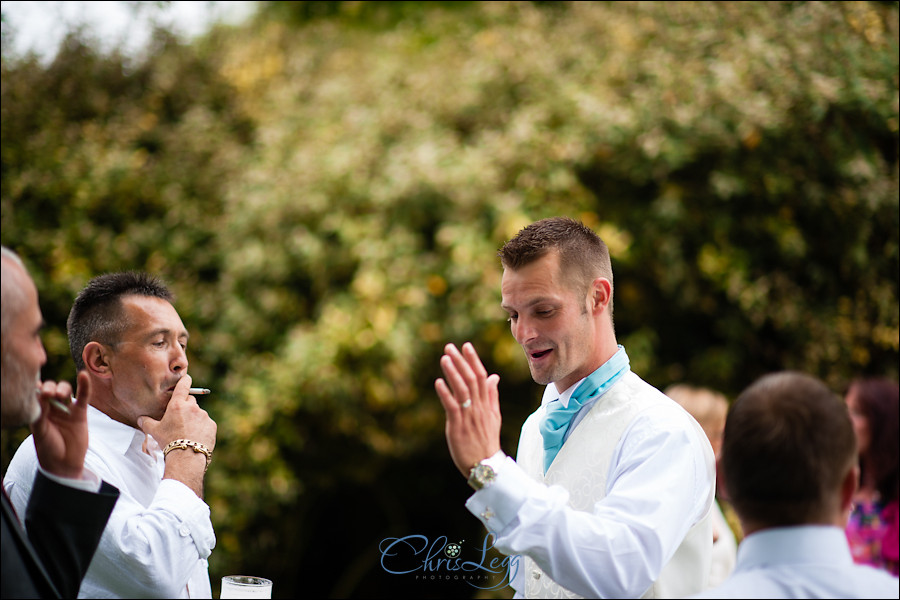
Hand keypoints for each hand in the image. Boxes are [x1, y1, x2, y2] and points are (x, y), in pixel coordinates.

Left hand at [31, 371, 90, 479]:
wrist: (64, 464)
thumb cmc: (48, 449)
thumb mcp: (40, 432)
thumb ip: (40, 414)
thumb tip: (42, 395)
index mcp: (39, 411)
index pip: (36, 393)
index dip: (36, 387)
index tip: (34, 386)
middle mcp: (52, 408)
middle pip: (51, 389)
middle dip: (49, 387)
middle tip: (48, 393)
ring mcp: (67, 409)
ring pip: (65, 390)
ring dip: (62, 388)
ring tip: (60, 394)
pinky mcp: (80, 413)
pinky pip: (83, 396)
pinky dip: (84, 385)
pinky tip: (83, 375)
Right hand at [138, 374, 216, 450]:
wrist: (186, 456)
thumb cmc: (168, 442)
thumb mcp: (154, 431)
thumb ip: (147, 422)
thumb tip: (141, 418)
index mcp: (178, 405)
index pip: (184, 385)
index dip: (185, 381)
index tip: (186, 378)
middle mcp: (193, 407)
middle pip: (190, 401)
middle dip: (186, 407)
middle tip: (179, 419)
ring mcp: (204, 416)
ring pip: (198, 413)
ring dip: (194, 419)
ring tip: (186, 432)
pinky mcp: (212, 425)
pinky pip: (206, 423)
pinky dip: (202, 428)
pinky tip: (195, 437)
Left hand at [434, 342, 501, 477]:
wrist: (486, 466)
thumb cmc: (486, 441)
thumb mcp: (494, 416)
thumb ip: (492, 395)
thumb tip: (494, 376)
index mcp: (487, 404)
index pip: (482, 377)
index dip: (473, 360)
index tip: (466, 346)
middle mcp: (479, 407)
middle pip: (471, 379)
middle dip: (461, 362)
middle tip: (450, 347)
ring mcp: (469, 416)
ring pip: (462, 390)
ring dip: (453, 373)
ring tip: (444, 358)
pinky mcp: (458, 426)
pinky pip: (452, 407)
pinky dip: (445, 394)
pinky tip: (438, 382)